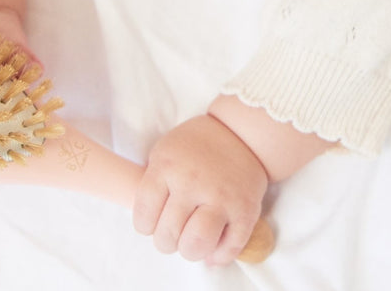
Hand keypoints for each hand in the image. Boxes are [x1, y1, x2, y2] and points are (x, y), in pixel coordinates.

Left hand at [133, 114, 267, 264]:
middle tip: (173, 233)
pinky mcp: (246, 211)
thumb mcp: (163, 154)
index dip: (145, 226)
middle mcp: (192, 183)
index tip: (152, 222)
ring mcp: (221, 198)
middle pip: (168, 235)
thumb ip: (152, 186)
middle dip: (166, 241)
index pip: (144, 216)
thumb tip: (149, 226)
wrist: (240, 133)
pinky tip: (212, 248)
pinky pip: (229, 248)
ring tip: (191, 241)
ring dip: (189, 251)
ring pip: (196, 245)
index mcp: (167, 168)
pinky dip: (218, 256)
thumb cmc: (194, 147)